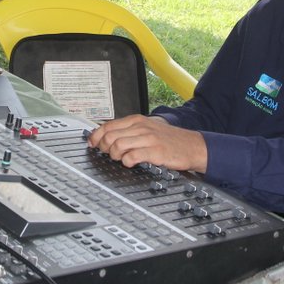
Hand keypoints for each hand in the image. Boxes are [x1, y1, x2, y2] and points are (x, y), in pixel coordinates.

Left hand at [88, 115, 207, 172]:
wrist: (192, 145)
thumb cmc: (169, 139)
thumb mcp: (147, 129)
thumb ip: (129, 131)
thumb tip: (106, 136)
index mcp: (137, 120)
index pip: (108, 125)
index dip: (96, 136)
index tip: (92, 144)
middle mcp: (141, 127)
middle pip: (110, 136)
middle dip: (104, 148)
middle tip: (109, 154)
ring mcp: (148, 138)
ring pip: (118, 146)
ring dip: (115, 156)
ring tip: (121, 159)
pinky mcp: (155, 151)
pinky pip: (132, 156)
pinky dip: (127, 161)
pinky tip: (131, 163)